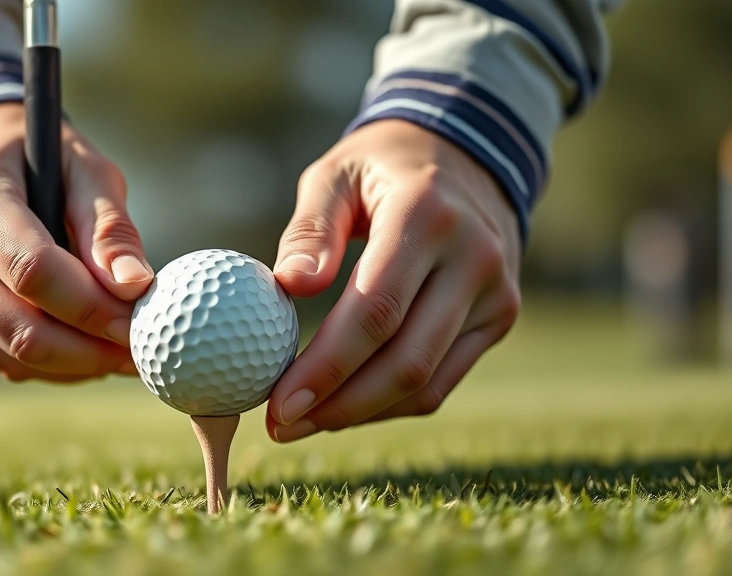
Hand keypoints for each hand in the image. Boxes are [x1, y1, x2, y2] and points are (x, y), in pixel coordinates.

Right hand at [0, 103, 152, 382]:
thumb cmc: (34, 156)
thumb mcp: (82, 166)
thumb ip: (109, 226)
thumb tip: (136, 287)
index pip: (34, 272)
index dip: (94, 307)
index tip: (145, 323)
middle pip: (23, 329)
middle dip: (93, 351)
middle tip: (144, 350)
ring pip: (14, 358)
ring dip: (78, 365)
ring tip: (123, 350)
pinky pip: (2, 361)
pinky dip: (53, 365)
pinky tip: (86, 347)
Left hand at [266, 120, 521, 440]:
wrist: (468, 154)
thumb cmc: (381, 167)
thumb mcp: (334, 174)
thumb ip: (310, 229)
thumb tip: (288, 286)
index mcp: (426, 214)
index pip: (376, 310)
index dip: (326, 367)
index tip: (276, 402)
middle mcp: (474, 257)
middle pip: (407, 360)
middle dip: (338, 406)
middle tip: (280, 425)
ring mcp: (496, 292)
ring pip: (427, 382)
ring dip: (361, 414)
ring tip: (302, 420)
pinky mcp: (500, 317)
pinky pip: (442, 379)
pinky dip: (390, 403)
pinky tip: (344, 406)